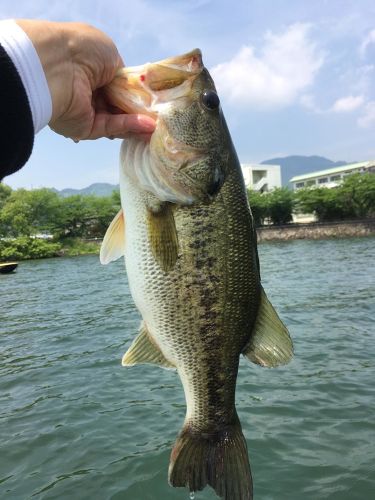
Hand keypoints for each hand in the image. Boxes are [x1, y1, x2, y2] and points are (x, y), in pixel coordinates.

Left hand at [16, 20, 155, 140]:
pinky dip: (129, 127)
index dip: (134, 93)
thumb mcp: (109, 53)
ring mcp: (86, 111)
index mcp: (91, 69)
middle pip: (118, 105)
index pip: (117, 85)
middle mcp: (88, 92)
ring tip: (158, 125)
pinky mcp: (85, 128)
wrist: (55, 65)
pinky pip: (111, 127)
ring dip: (138, 122)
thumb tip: (129, 88)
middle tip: (160, 115)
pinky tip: (147, 127)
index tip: (153, 99)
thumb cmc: (80, 49)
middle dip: (138, 110)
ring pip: (117, 120)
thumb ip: (122, 72)